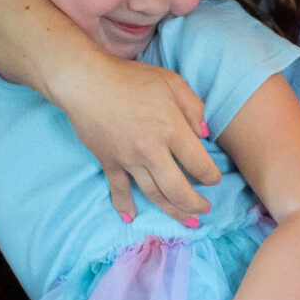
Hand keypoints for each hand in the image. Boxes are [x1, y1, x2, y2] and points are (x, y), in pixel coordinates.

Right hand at [56, 55, 222, 226]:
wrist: (85, 81)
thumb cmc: (130, 78)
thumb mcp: (171, 81)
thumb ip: (193, 107)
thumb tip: (205, 134)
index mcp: (171, 129)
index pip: (199, 164)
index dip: (211, 176)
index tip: (214, 180)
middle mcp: (151, 150)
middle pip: (178, 189)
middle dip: (195, 204)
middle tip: (205, 211)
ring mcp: (129, 159)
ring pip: (154, 194)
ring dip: (172, 212)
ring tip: (187, 222)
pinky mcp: (109, 162)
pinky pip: (118, 190)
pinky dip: (124, 206)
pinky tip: (132, 218)